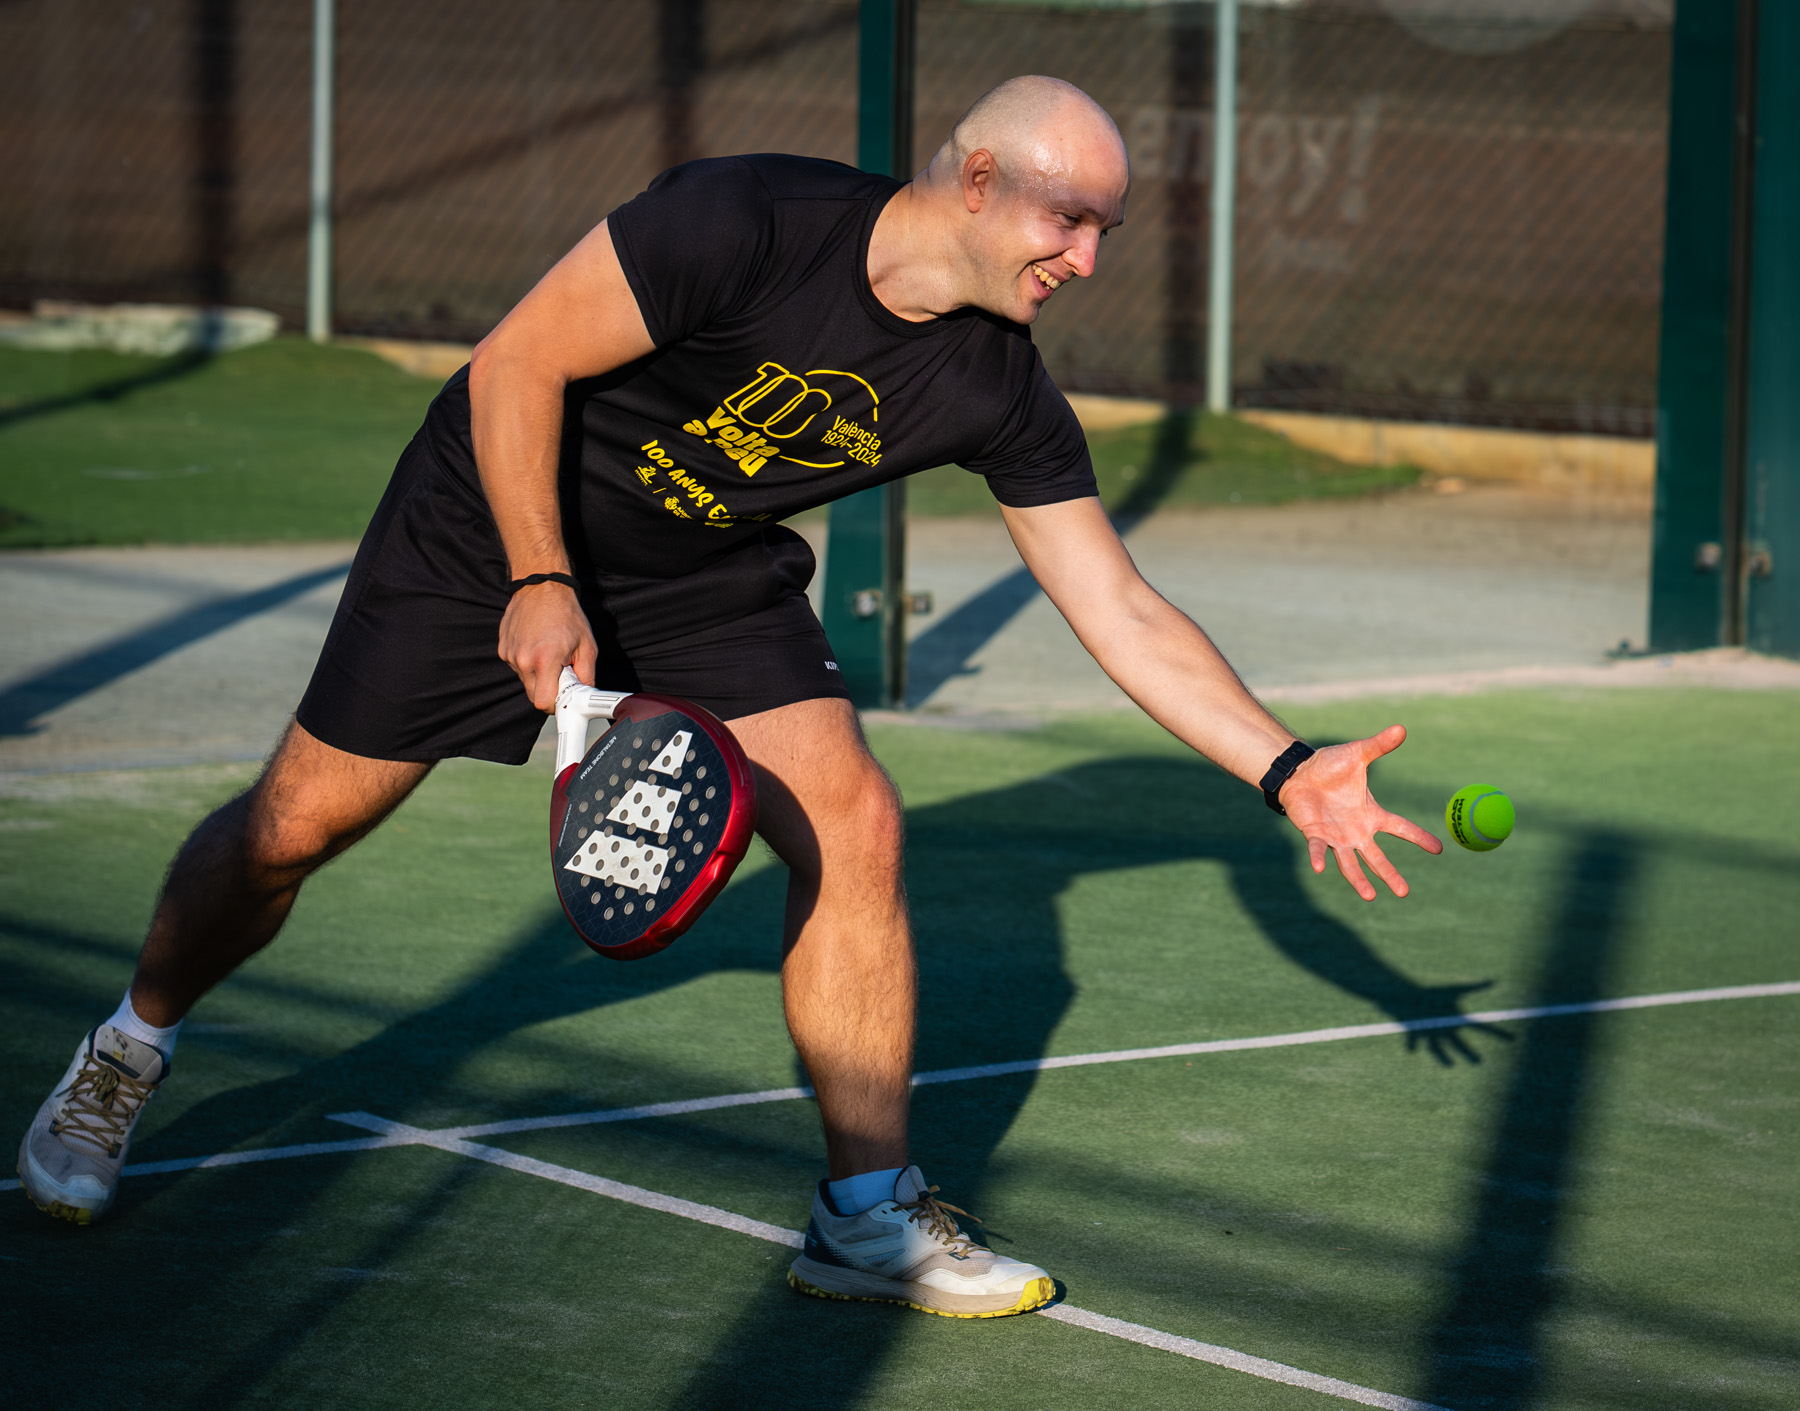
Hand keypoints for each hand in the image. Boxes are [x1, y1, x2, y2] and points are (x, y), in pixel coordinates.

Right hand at [498, 582, 597, 709]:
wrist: (542, 586)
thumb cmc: (566, 613)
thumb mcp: (587, 645)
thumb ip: (587, 676)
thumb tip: (585, 696)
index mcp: (545, 660)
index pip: (543, 703)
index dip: (555, 705)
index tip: (563, 699)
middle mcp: (523, 659)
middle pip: (533, 695)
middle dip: (548, 690)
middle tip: (561, 672)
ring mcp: (509, 654)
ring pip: (525, 680)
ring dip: (538, 674)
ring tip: (549, 652)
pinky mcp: (502, 649)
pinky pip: (517, 667)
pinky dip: (528, 663)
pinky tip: (537, 645)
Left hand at [1279, 724, 1441, 900]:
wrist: (1299, 772)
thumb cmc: (1329, 766)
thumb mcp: (1357, 754)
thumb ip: (1379, 745)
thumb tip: (1402, 728)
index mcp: (1371, 814)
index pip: (1401, 828)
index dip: (1419, 837)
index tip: (1439, 849)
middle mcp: (1357, 830)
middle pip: (1377, 857)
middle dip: (1390, 875)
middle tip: (1404, 893)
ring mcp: (1336, 835)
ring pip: (1351, 862)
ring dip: (1359, 879)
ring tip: (1370, 897)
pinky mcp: (1315, 833)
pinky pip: (1318, 848)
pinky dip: (1320, 857)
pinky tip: (1321, 869)